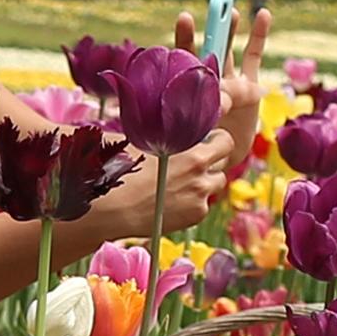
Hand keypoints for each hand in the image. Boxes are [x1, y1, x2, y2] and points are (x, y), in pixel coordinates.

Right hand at [83, 133, 235, 245]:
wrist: (112, 208)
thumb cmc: (118, 170)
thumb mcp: (135, 140)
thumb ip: (154, 131)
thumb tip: (153, 120)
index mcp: (192, 152)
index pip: (225, 140)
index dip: (215, 139)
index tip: (205, 140)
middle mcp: (200, 174)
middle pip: (225, 160)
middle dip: (214, 158)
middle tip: (196, 160)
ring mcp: (200, 196)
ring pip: (216, 182)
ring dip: (205, 179)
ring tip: (183, 180)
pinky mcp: (195, 215)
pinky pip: (203, 202)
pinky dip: (193, 200)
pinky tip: (173, 199)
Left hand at [170, 1, 274, 162]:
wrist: (222, 155)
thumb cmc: (200, 144)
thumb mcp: (200, 130)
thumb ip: (207, 114)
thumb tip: (218, 100)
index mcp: (190, 86)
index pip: (185, 58)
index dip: (185, 39)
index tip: (186, 18)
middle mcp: (209, 79)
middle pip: (208, 49)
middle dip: (209, 29)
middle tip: (214, 6)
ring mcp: (229, 80)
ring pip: (229, 49)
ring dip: (230, 30)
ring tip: (232, 12)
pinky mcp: (249, 84)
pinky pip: (254, 57)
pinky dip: (259, 36)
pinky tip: (263, 14)